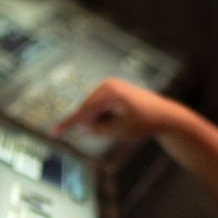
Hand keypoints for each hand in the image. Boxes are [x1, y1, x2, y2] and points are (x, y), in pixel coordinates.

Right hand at [50, 77, 179, 139]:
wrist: (164, 115)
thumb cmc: (144, 123)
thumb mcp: (120, 131)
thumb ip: (98, 129)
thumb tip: (83, 125)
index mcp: (110, 92)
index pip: (84, 111)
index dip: (69, 124)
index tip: (53, 132)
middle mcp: (107, 85)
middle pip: (89, 111)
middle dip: (96, 124)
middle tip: (120, 125)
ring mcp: (109, 87)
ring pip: (93, 112)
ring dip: (102, 121)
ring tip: (124, 121)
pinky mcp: (111, 92)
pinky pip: (100, 109)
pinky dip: (105, 117)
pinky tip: (123, 117)